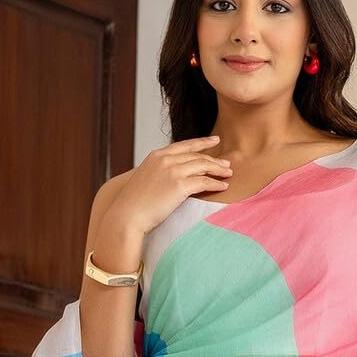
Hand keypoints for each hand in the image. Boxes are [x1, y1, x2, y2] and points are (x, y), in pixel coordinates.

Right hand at [107, 136, 232, 234]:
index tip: (215, 141)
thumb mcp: (145, 179)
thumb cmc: (134, 203)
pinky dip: (215, 184)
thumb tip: (168, 178)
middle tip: (227, 164)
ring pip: (203, 166)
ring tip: (229, 174)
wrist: (127, 215)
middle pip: (196, 155)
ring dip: (218, 170)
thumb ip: (158, 173)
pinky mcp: (179, 185)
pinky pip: (204, 182)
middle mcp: (165, 159)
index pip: (184, 146)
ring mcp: (172, 171)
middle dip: (214, 159)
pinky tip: (223, 187)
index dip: (201, 142)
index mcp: (157, 155)